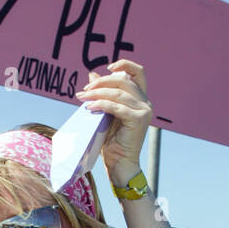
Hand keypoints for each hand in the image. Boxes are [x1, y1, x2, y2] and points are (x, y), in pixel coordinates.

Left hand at [75, 59, 152, 186]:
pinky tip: (90, 107)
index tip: (108, 67)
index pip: (138, 73)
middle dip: (102, 82)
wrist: (119, 162)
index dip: (125, 65)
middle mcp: (145, 102)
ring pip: (119, 93)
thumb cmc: (111, 140)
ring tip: (83, 98)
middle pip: (124, 80)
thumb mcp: (105, 111)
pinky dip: (101, 104)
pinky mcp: (139, 120)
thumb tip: (92, 74)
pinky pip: (117, 107)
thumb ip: (102, 93)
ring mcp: (144, 111)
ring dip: (97, 93)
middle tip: (85, 90)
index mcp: (140, 98)